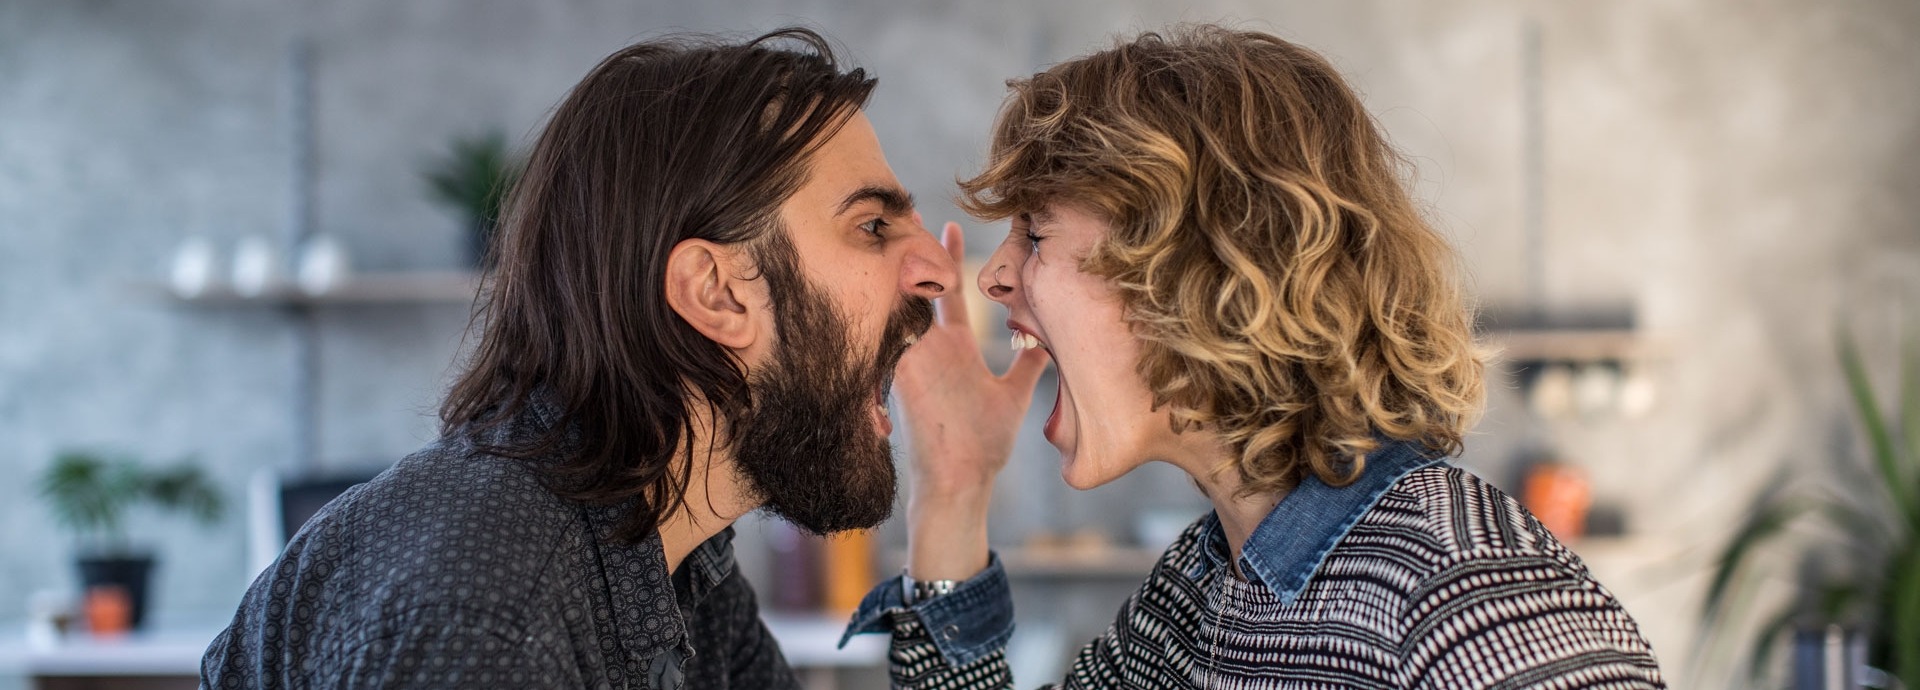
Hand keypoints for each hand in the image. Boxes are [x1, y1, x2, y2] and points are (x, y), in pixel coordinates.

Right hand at [894, 222, 1048, 580]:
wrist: (962, 485)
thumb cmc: (983, 447)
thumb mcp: (1012, 397)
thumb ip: (1027, 367)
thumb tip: (1048, 343)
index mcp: (953, 348)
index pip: (948, 291)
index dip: (949, 258)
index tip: (951, 223)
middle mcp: (929, 348)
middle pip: (916, 285)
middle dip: (912, 247)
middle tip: (907, 207)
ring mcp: (911, 359)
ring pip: (898, 302)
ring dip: (898, 265)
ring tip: (896, 225)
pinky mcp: (899, 374)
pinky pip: (888, 332)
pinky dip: (887, 304)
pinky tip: (887, 270)